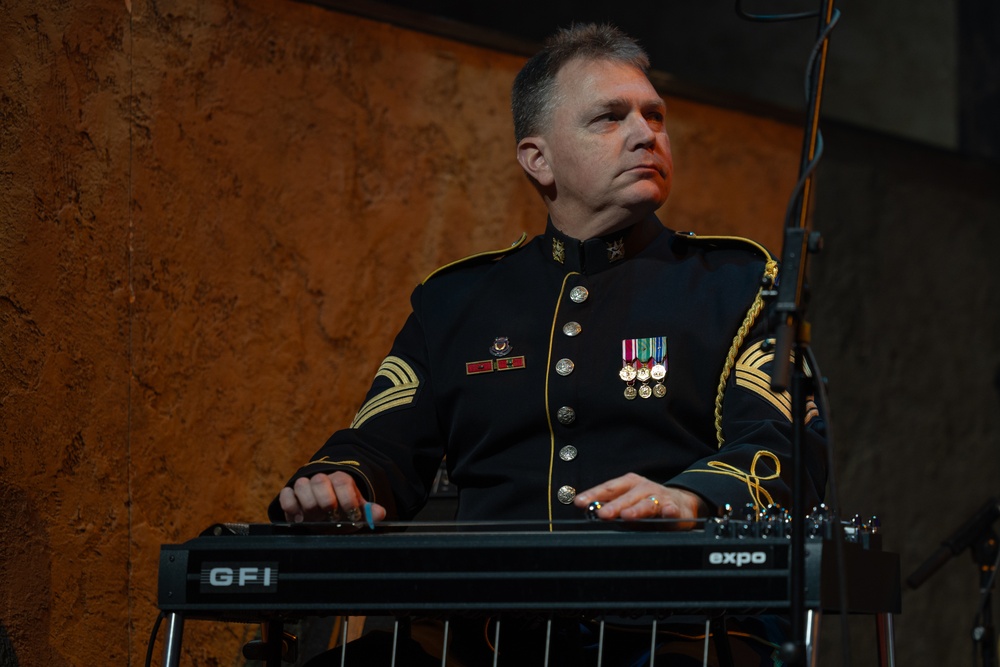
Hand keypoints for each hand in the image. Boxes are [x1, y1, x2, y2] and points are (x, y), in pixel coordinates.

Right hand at [278, 471, 386, 523]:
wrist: (324, 514)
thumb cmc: (342, 514)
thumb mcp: (356, 513)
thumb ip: (367, 512)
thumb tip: (379, 513)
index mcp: (339, 480)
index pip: (342, 481)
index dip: (347, 499)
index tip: (352, 516)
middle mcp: (321, 480)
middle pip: (320, 481)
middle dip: (326, 502)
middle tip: (331, 517)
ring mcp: (304, 486)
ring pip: (301, 485)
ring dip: (309, 505)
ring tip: (316, 519)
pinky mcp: (289, 495)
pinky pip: (286, 494)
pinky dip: (291, 506)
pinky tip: (300, 519)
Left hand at [573, 472, 706, 529]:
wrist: (681, 504)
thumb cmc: (648, 505)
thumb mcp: (628, 504)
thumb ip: (612, 509)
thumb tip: (590, 512)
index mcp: (629, 484)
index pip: (608, 488)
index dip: (593, 495)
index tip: (579, 502)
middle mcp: (643, 488)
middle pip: (626, 497)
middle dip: (613, 506)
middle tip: (601, 514)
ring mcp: (660, 497)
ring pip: (647, 504)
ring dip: (636, 510)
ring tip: (627, 516)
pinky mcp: (676, 508)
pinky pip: (672, 510)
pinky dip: (669, 511)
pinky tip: (667, 513)